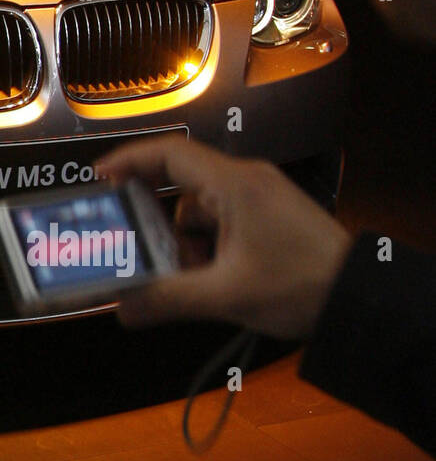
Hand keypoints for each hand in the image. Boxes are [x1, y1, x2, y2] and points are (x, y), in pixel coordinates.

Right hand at [97, 138, 351, 339]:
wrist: (362, 301)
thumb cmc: (303, 286)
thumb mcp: (225, 295)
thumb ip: (166, 299)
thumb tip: (122, 307)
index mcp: (233, 184)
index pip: (168, 153)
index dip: (128, 161)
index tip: (99, 178)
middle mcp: (245, 181)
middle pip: (178, 185)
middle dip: (155, 219)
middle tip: (134, 243)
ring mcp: (259, 198)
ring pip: (198, 209)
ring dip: (183, 240)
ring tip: (185, 276)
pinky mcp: (268, 217)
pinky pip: (220, 221)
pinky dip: (206, 246)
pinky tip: (208, 278)